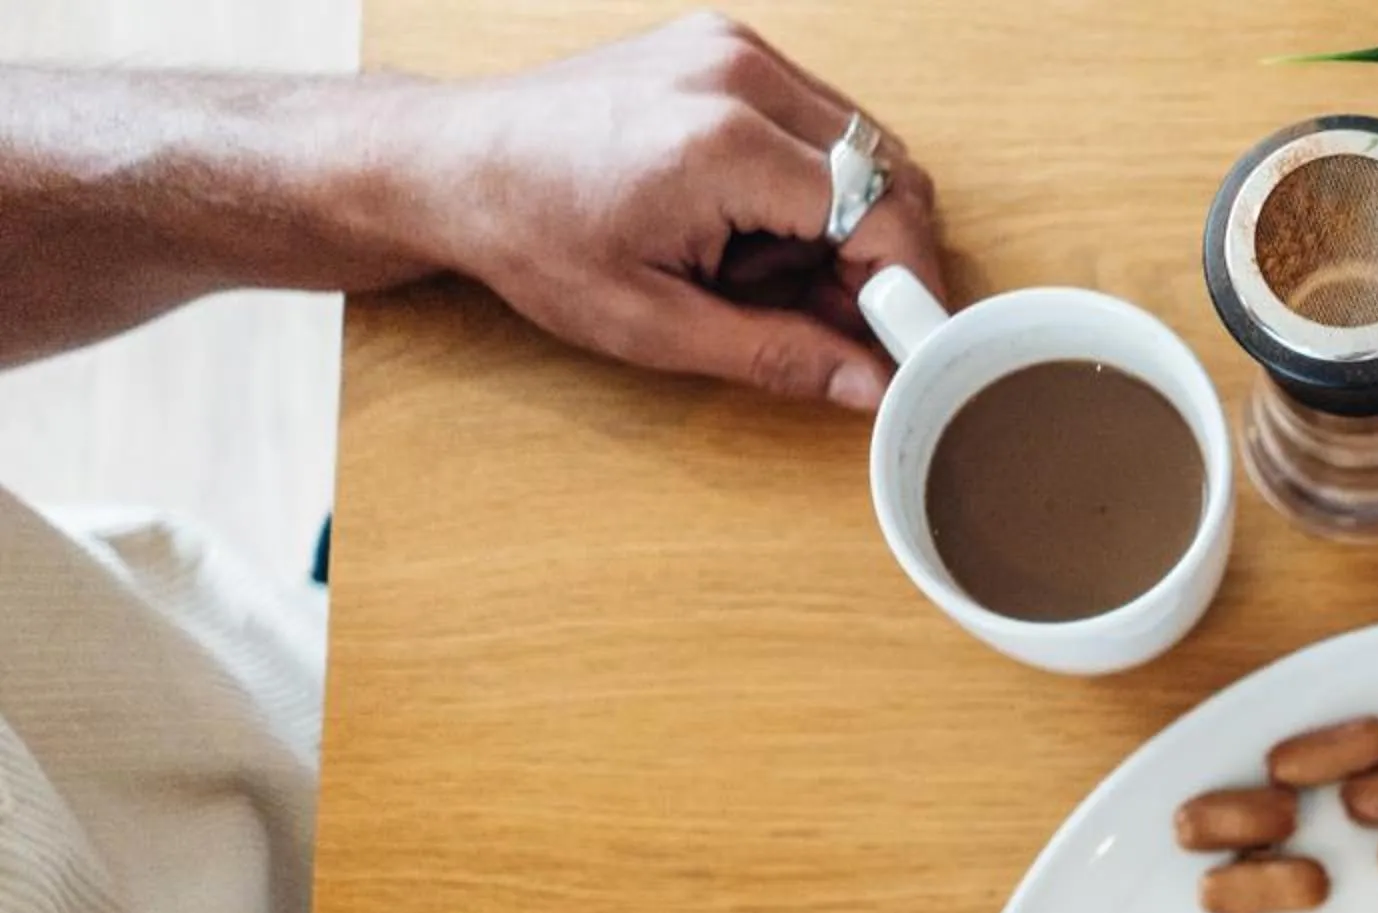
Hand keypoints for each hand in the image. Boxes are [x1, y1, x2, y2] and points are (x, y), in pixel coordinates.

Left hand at [394, 13, 944, 409]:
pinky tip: (749, 216)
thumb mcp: (655, 325)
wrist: (453, 163)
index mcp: (722, 145)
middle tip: (823, 312)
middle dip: (876, 256)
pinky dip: (812, 178)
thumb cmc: (532, 235)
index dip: (907, 287)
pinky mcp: (725, 45)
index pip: (880, 212)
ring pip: (863, 145)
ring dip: (844, 217)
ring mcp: (732, 50)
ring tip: (763, 262)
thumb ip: (779, 355)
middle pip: (887, 173)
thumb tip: (871, 384)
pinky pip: (819, 118)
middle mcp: (736, 77)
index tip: (907, 339)